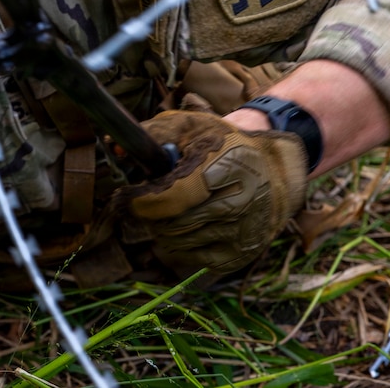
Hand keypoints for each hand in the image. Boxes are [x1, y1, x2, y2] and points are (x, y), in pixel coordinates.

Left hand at [113, 110, 307, 276]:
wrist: (275, 171)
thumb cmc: (225, 146)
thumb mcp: (192, 126)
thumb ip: (154, 133)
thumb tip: (114, 146)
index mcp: (226, 168)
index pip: (171, 198)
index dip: (142, 201)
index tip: (127, 197)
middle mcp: (240, 204)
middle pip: (172, 225)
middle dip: (150, 216)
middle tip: (147, 204)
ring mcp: (243, 233)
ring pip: (179, 246)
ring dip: (161, 232)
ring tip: (165, 214)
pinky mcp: (242, 255)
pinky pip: (194, 263)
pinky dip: (177, 250)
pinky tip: (179, 232)